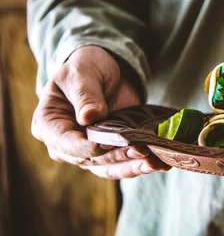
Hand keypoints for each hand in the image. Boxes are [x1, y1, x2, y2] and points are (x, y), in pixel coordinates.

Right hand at [31, 46, 169, 178]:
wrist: (106, 68)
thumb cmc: (87, 67)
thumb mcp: (82, 73)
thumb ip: (85, 94)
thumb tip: (89, 118)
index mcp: (49, 124)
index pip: (66, 144)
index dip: (86, 148)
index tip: (104, 146)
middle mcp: (66, 145)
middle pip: (91, 160)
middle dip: (117, 157)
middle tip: (142, 152)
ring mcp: (89, 151)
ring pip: (109, 168)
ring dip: (132, 167)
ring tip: (155, 163)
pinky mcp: (111, 151)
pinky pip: (124, 163)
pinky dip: (141, 164)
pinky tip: (160, 163)